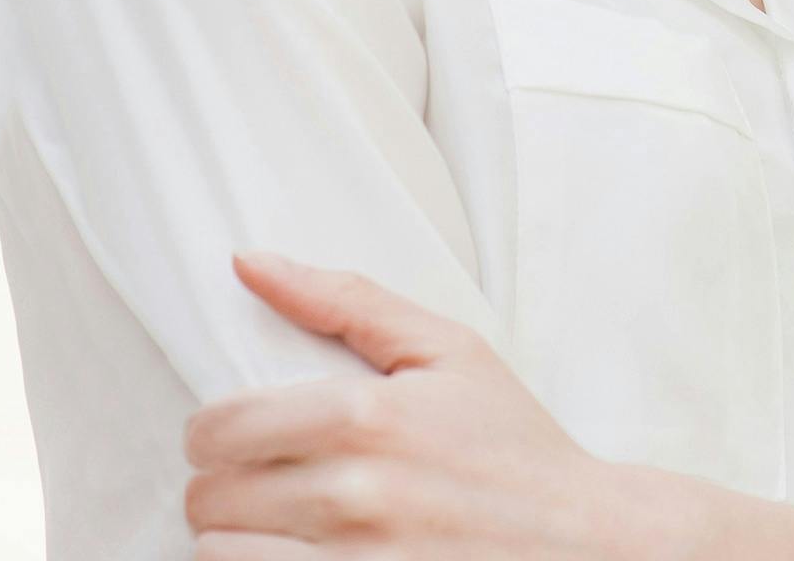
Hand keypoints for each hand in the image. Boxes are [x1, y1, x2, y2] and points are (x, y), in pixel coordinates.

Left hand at [181, 249, 653, 555]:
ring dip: (235, 539)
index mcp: (367, 416)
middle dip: (223, 484)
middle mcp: (354, 496)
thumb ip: (343, 301)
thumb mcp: (445, 349)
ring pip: (222, 555)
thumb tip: (250, 262)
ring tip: (270, 525)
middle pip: (211, 497)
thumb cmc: (512, 446)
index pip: (222, 428)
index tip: (231, 436)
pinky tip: (292, 554)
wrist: (583, 544)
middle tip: (258, 480)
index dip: (212, 432)